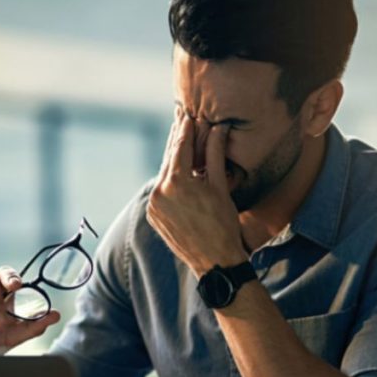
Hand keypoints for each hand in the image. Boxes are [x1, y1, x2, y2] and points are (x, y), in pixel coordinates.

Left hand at [146, 112, 247, 276]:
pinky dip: (169, 181)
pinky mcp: (153, 216)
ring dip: (173, 161)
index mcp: (176, 182)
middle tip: (182, 123)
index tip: (188, 116)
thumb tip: (218, 128)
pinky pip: (161, 191)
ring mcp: (154, 206)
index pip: (180, 147)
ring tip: (182, 146)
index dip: (185, 130)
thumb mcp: (220, 186)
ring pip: (164, 175)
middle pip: (169, 159)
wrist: (214, 261)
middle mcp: (159, 192)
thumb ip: (214, 154)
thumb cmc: (223, 223)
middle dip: (177, 142)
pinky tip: (179, 173)